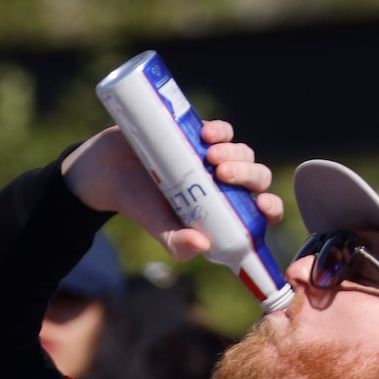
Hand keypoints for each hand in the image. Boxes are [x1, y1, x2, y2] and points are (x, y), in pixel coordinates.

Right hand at [64, 118, 282, 264]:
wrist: (108, 169)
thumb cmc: (137, 204)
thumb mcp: (157, 226)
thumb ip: (176, 242)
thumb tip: (202, 246)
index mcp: (224, 213)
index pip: (262, 213)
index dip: (271, 209)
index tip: (260, 204)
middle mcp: (225, 186)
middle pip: (257, 179)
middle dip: (249, 174)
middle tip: (222, 174)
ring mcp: (214, 159)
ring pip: (244, 153)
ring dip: (236, 152)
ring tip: (208, 155)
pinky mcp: (200, 134)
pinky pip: (223, 131)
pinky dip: (221, 131)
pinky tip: (206, 134)